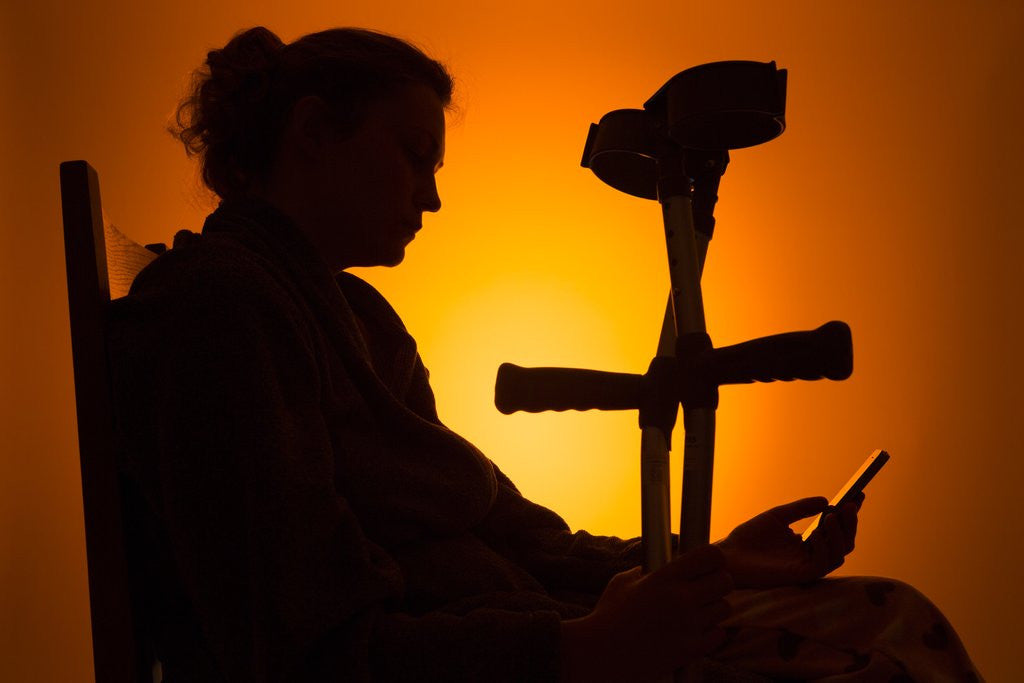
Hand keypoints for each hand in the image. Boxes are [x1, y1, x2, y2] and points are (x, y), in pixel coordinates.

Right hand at [560, 544, 732, 682]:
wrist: (601, 655)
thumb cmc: (607, 616)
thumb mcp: (622, 583)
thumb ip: (645, 571)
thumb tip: (659, 565)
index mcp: (664, 577)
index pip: (710, 556)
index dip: (714, 558)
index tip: (708, 564)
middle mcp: (681, 598)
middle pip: (725, 581)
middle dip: (719, 582)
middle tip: (707, 588)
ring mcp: (688, 625)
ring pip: (724, 608)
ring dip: (714, 608)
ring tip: (698, 611)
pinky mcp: (690, 649)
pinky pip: (718, 634)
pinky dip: (711, 632)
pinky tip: (696, 631)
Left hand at [715, 495, 861, 589]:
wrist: (729, 556)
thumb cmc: (749, 538)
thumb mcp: (777, 516)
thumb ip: (800, 509)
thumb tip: (826, 500)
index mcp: (807, 542)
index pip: (834, 528)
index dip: (848, 513)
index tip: (857, 495)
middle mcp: (811, 555)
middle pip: (843, 542)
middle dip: (850, 523)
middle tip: (850, 505)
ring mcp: (807, 566)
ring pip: (838, 554)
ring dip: (840, 534)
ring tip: (833, 516)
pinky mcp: (800, 576)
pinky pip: (822, 564)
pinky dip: (824, 548)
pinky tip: (817, 533)